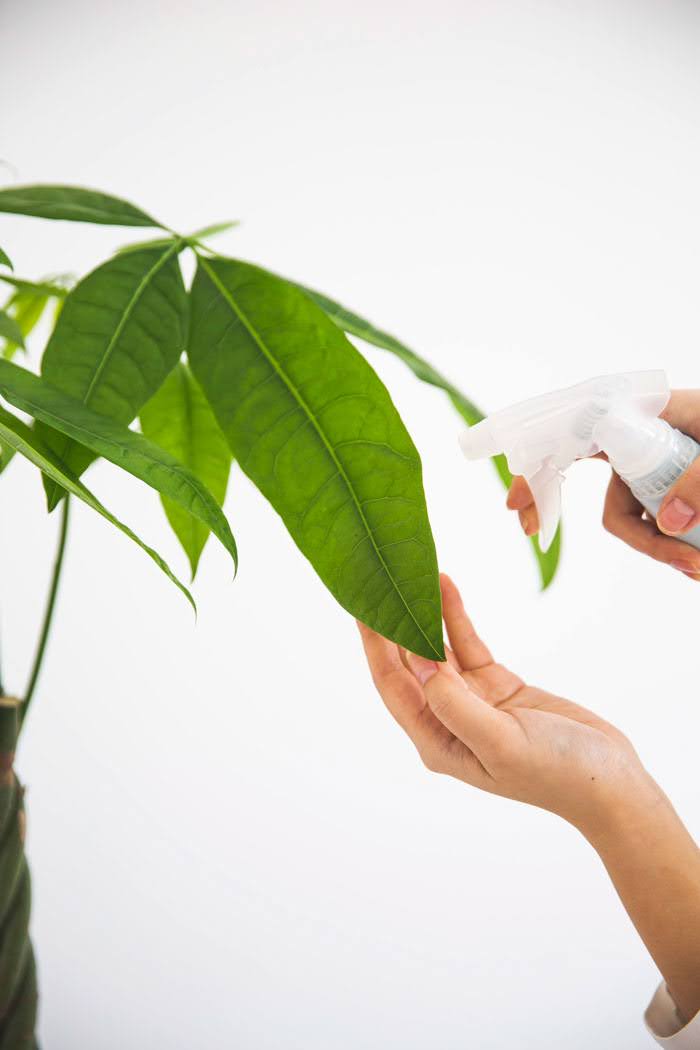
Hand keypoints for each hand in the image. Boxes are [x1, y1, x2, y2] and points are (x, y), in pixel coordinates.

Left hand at [358, 574, 653, 835]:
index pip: (392, 685)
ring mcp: (472, 701)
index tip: (362, 606)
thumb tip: (418, 663)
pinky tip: (446, 587)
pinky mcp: (498, 687)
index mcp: (436, 741)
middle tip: (381, 578)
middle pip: (408, 663)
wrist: (611, 782)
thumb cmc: (556, 774)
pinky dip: (456, 618)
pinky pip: (468, 645)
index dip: (375, 645)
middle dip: (394, 623)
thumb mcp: (501, 742)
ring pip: (438, 649)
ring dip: (425, 614)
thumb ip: (455, 705)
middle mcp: (446, 720)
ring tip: (412, 572)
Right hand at [506, 389, 699, 577]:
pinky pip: (650, 520)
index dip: (541, 459)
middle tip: (536, 534)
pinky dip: (666, 545)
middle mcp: (646, 433)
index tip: (516, 501)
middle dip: (587, 515)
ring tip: (697, 570)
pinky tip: (694, 563)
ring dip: (654, 547)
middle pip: (594, 478)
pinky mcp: (671, 487)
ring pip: (628, 512)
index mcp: (655, 409)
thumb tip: (670, 522)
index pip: (581, 425)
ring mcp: (656, 462)